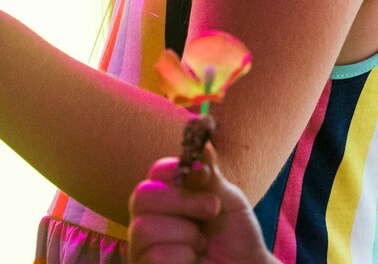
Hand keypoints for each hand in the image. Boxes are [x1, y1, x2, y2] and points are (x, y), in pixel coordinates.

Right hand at [129, 144, 276, 263]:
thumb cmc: (235, 236)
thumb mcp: (228, 199)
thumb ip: (210, 172)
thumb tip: (202, 127)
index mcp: (167, 194)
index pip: (155, 172)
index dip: (175, 170)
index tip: (203, 175)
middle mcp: (149, 217)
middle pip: (142, 196)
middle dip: (180, 201)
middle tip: (211, 208)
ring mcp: (144, 246)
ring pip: (144, 228)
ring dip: (184, 234)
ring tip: (201, 243)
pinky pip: (154, 257)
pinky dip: (182, 258)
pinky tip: (193, 261)